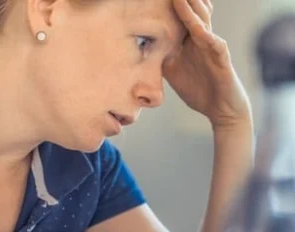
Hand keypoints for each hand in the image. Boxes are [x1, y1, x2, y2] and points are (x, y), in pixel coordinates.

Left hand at [163, 0, 251, 126]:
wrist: (220, 109)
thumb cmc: (197, 88)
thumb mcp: (171, 70)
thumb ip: (159, 57)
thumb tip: (138, 49)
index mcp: (188, 40)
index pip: (179, 17)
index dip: (170, 5)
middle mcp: (201, 39)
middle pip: (192, 13)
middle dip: (182, 1)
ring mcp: (212, 47)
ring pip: (202, 23)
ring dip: (192, 10)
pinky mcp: (222, 60)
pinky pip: (215, 45)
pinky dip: (207, 36)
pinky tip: (198, 28)